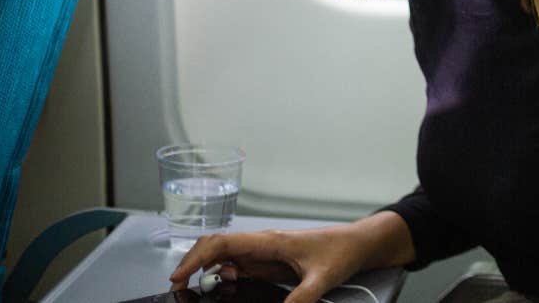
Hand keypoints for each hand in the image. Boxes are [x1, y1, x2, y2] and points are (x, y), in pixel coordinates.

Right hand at [169, 213, 413, 302]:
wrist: (359, 244)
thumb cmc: (342, 251)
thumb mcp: (322, 278)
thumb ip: (301, 299)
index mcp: (270, 241)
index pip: (223, 243)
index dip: (197, 257)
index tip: (179, 276)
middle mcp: (263, 244)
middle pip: (217, 248)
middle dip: (194, 264)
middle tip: (179, 288)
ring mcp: (265, 253)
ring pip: (225, 257)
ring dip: (209, 272)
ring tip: (198, 291)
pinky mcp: (270, 263)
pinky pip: (239, 267)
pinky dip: (224, 276)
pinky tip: (222, 288)